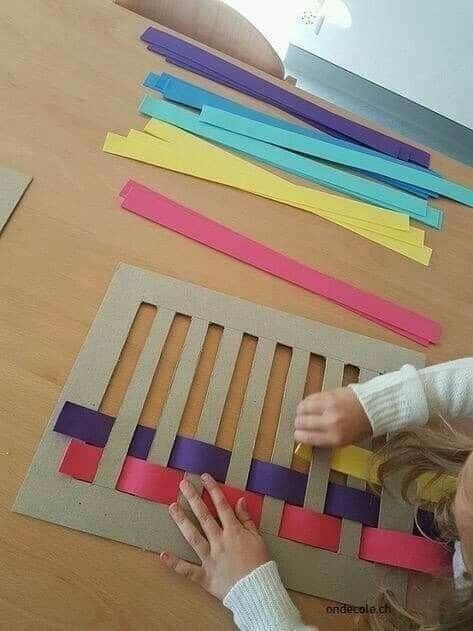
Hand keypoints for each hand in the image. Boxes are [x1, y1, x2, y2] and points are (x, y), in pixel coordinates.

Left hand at [160, 473, 270, 599]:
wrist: (258, 591)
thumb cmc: (260, 564)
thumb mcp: (258, 539)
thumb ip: (247, 520)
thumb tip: (239, 500)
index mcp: (234, 532)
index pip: (222, 506)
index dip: (213, 489)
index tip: (204, 477)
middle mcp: (220, 542)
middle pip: (204, 516)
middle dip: (193, 498)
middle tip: (183, 484)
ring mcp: (210, 558)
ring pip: (193, 537)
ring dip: (182, 521)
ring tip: (172, 507)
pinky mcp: (205, 576)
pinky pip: (188, 570)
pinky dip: (175, 564)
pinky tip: (163, 554)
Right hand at [294, 387, 370, 446]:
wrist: (375, 407)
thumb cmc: (363, 424)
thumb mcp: (345, 439)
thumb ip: (327, 438)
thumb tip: (310, 436)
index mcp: (334, 438)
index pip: (307, 438)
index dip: (299, 436)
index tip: (298, 434)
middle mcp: (329, 424)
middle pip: (302, 423)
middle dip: (298, 423)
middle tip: (300, 423)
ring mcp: (328, 408)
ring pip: (302, 409)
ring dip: (300, 411)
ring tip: (302, 412)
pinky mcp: (329, 395)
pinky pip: (310, 398)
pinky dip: (307, 402)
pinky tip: (309, 404)